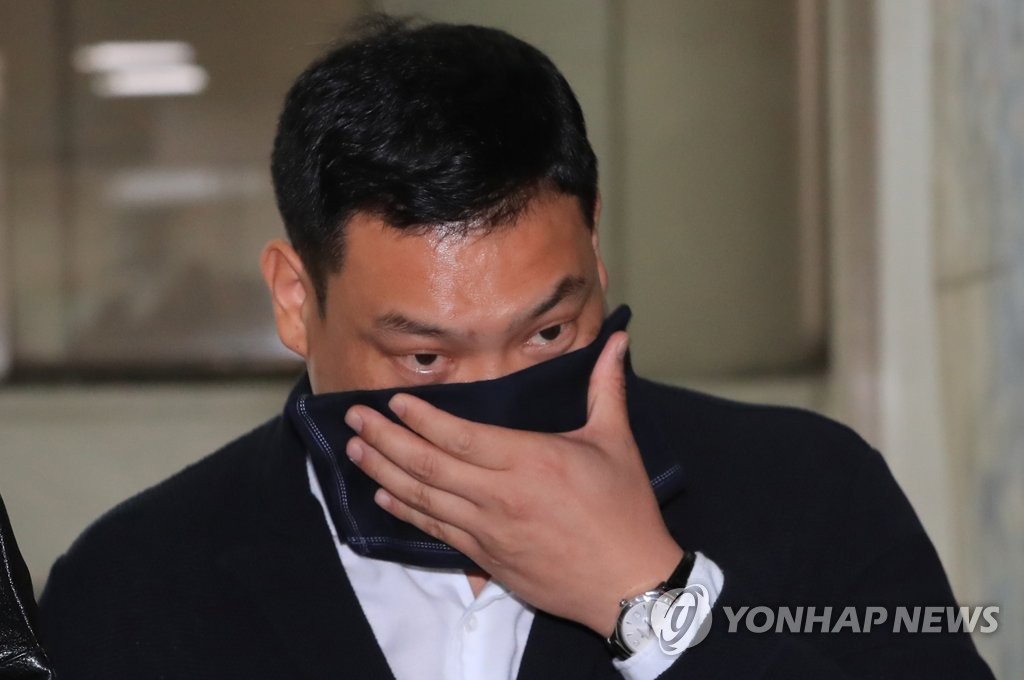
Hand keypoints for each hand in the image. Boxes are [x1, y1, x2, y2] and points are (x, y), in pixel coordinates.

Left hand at [343, 331, 682, 635]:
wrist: (629, 585)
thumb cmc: (624, 512)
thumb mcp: (616, 442)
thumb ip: (607, 386)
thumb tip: (616, 340)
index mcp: (529, 461)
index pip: (459, 437)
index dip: (421, 418)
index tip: (394, 402)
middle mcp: (500, 496)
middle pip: (428, 465)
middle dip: (385, 439)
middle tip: (354, 418)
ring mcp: (488, 530)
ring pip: (423, 498)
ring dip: (384, 473)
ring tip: (355, 450)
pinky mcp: (487, 558)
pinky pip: (436, 531)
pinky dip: (406, 511)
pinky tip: (383, 496)